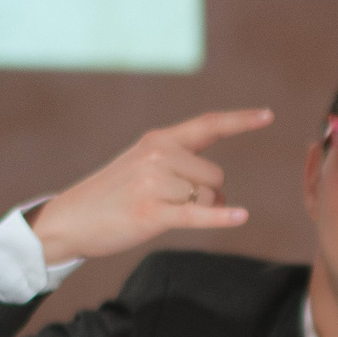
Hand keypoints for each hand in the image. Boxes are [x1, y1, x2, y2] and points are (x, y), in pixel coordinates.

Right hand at [29, 109, 273, 263]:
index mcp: (158, 140)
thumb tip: (223, 193)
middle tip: (172, 204)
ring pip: (209, 198)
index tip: (269, 116)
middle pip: (216, 177)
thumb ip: (182, 167)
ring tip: (160, 213)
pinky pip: (197, 214)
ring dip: (199, 211)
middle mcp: (158, 155)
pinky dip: (220, 218)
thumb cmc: (112, 197)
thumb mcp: (143, 166)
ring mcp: (153, 183)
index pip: (208, 125)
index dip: (241, 121)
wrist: (68, 220)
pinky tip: (240, 217)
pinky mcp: (150, 213)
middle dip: (208, 195)